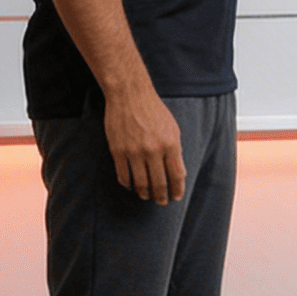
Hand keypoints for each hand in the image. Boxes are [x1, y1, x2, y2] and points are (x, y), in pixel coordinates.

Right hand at [103, 87, 185, 202]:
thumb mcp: (173, 128)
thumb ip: (176, 152)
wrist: (130, 94)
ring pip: (140, 183)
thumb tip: (178, 175)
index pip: (176, 176)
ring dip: (144, 193)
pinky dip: (128, 184)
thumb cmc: (154, 111)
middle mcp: (153, 149)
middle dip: (161, 196)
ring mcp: (134, 151)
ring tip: (146, 196)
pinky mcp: (117, 150)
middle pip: (159, 183)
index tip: (176, 197)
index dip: (177, 190)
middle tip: (161, 201)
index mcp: (170, 144)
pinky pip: (123, 175)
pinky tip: (131, 185)